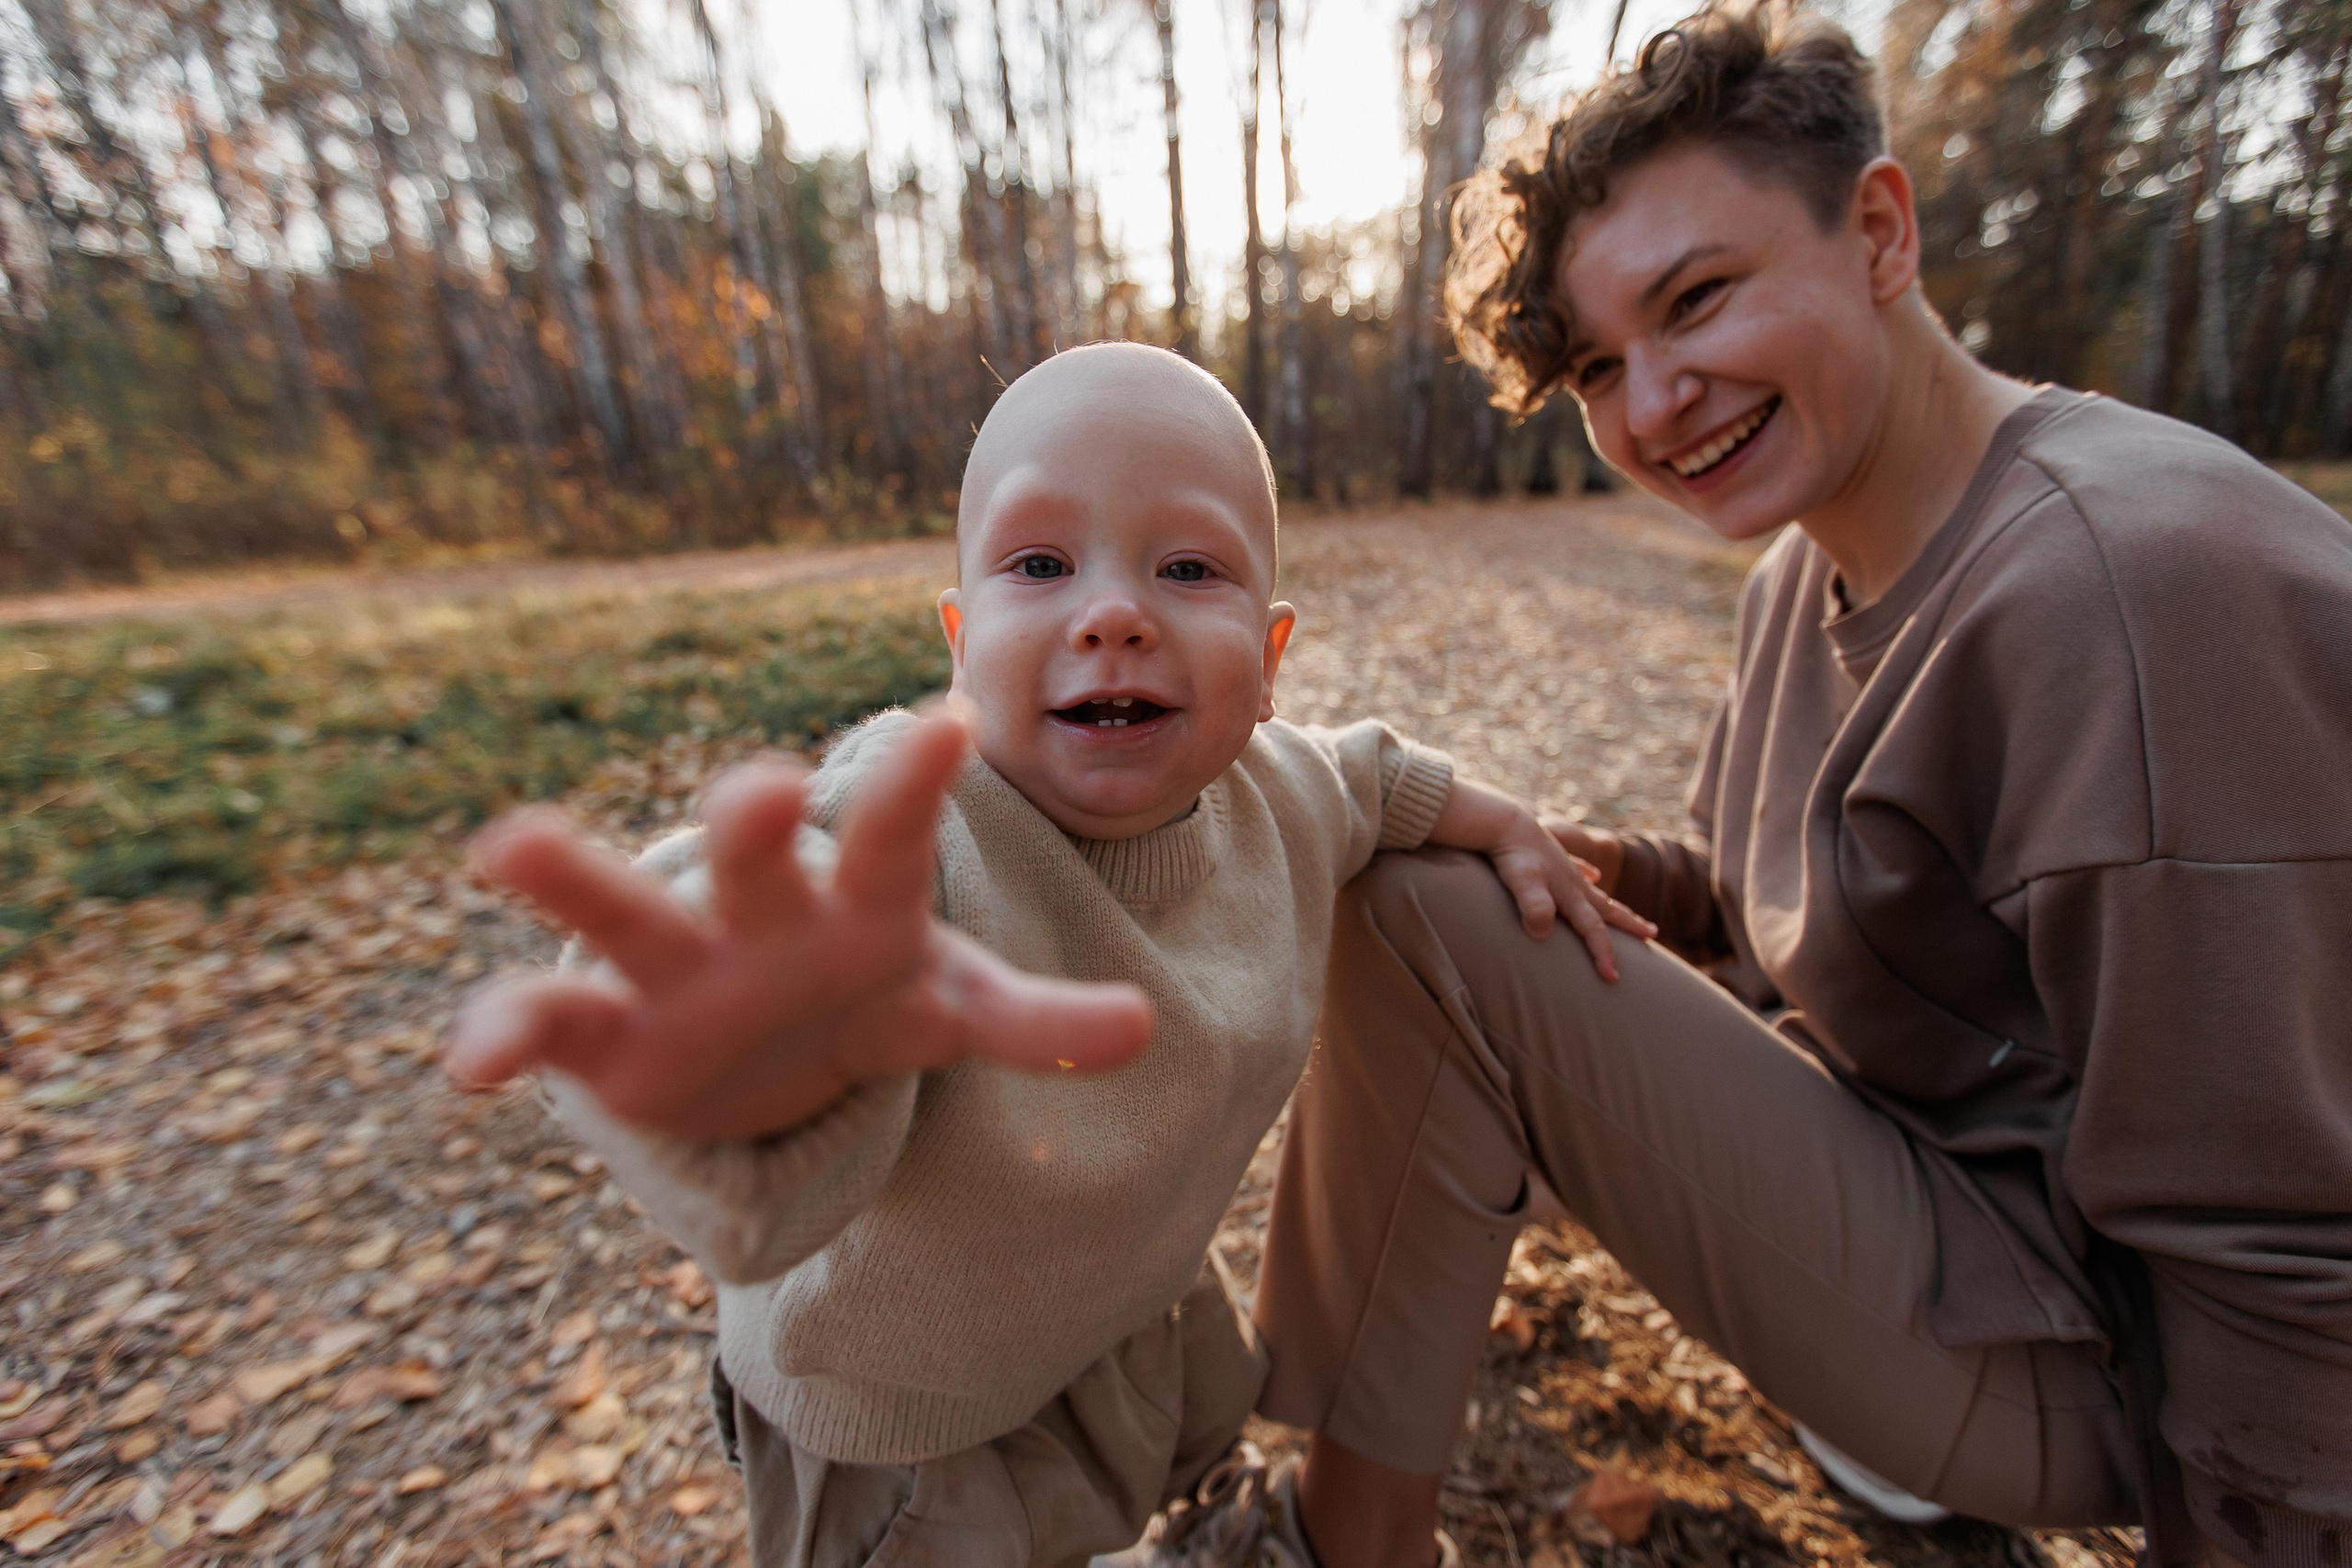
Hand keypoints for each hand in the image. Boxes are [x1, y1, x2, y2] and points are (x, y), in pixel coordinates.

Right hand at [443, 709, 1155, 1141]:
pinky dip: (505, 1035)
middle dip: (758, 821)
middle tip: (769, 786)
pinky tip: (469, 1065)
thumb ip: (1037, 1022)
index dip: (916, 790)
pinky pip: (550, 1023)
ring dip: (571, 875)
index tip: (946, 725)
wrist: (765, 1063)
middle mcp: (763, 915)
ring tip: (507, 841)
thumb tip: (1145, 1028)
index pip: (897, 839)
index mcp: (862, 903)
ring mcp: (678, 968)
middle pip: (756, 856)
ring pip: (623, 912)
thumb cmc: (867, 1003)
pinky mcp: (609, 1038)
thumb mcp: (952, 1009)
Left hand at [1429, 779, 1656, 980]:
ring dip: (1613, 905)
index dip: (1604, 954)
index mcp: (1571, 895)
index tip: (1613, 978)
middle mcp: (1574, 883)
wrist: (1504, 821)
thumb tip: (1542, 934)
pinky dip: (1588, 874)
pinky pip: (1577, 868)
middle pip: (1607, 909)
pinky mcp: (1552, 856)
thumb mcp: (1523, 884)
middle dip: (1629, 925)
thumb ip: (1535, 907)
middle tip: (1652, 935)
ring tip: (1626, 913)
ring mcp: (1564, 869)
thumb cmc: (1512, 855)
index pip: (1594, 931)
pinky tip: (1594, 874)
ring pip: (1595, 891)